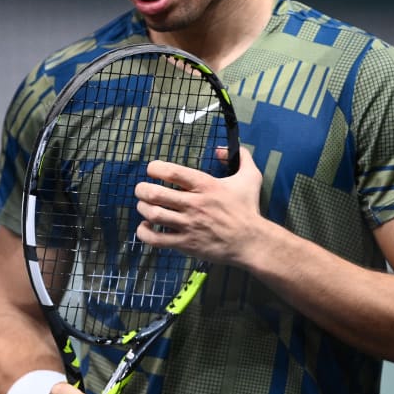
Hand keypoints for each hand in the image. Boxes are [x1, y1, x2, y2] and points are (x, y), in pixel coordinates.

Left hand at [134, 146, 263, 264]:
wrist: (251, 241)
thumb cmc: (248, 209)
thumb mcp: (251, 177)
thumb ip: (241, 156)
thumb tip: (220, 149)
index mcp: (205, 185)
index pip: (172, 172)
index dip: (155, 168)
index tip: (152, 170)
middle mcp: (194, 203)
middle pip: (155, 193)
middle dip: (142, 190)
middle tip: (141, 190)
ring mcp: (188, 225)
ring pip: (153, 214)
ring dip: (143, 209)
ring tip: (144, 206)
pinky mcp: (186, 244)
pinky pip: (156, 239)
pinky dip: (144, 232)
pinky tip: (145, 227)